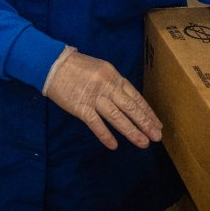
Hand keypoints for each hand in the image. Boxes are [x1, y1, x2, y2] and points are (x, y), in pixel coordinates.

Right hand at [43, 48, 162, 149]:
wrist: (53, 64)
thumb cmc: (78, 67)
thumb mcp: (101, 69)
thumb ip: (114, 83)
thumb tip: (128, 101)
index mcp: (114, 76)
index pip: (135, 96)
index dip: (147, 111)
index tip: (157, 123)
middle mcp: (107, 86)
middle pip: (130, 107)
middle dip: (145, 122)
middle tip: (157, 136)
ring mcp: (94, 97)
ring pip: (117, 116)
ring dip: (131, 131)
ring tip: (143, 143)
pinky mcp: (80, 106)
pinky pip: (95, 123)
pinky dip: (105, 135)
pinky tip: (114, 145)